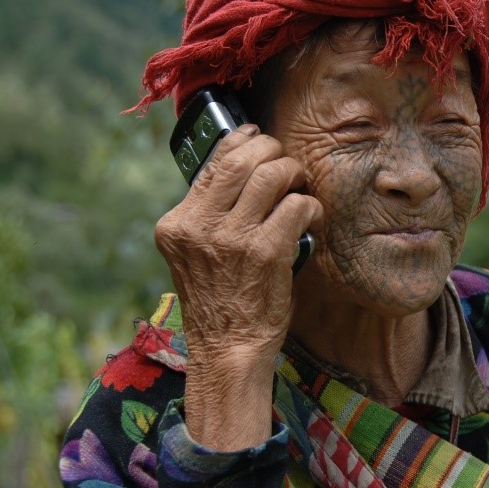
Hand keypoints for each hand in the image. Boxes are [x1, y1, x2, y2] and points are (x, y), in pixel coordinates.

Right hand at [155, 124, 323, 449]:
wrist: (228, 351)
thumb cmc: (221, 301)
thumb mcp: (197, 254)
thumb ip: (211, 216)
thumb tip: (244, 169)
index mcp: (177, 224)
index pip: (212, 162)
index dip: (243, 140)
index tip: (260, 136)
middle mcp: (198, 226)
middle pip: (243, 159)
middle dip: (274, 153)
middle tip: (289, 167)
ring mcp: (231, 239)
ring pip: (273, 174)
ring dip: (295, 175)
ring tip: (301, 189)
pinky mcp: (265, 252)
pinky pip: (297, 206)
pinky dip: (311, 207)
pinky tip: (311, 219)